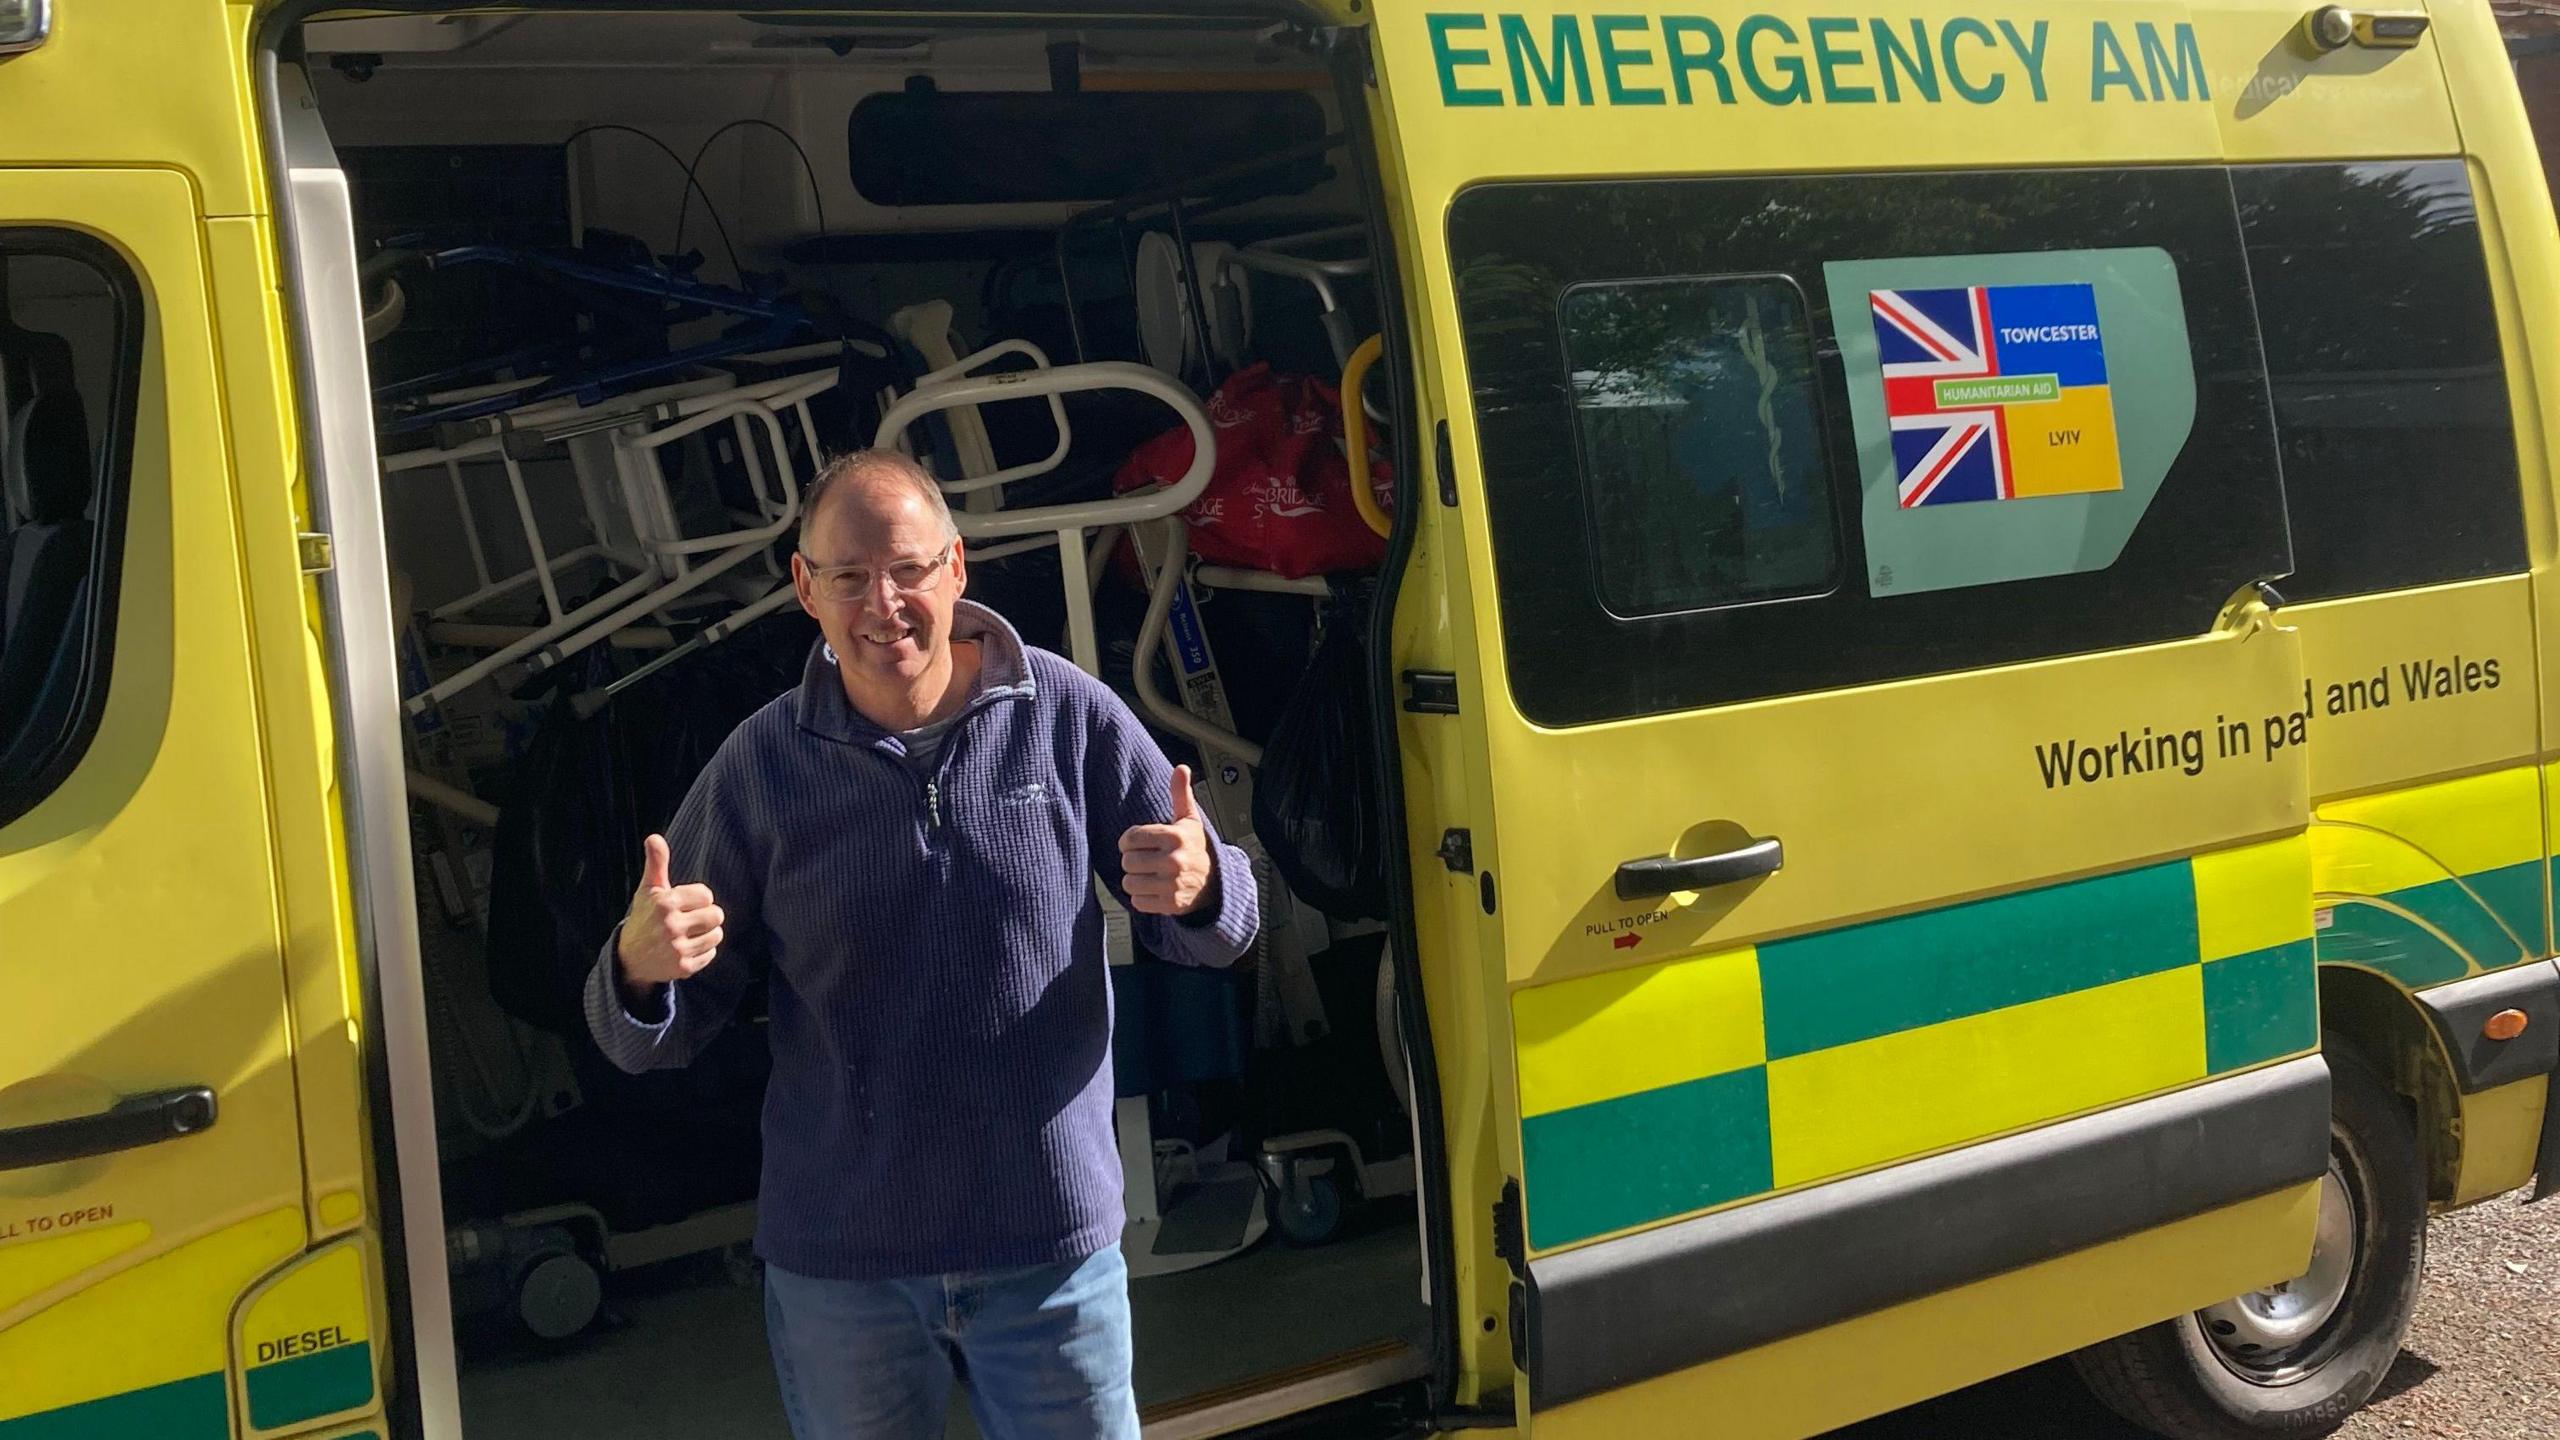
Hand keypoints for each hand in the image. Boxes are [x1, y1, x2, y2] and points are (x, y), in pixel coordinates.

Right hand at [617, 833, 725, 992]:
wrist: (630, 958)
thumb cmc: (645, 917)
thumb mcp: (649, 890)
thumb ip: (657, 863)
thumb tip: (654, 837)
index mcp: (665, 903)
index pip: (707, 895)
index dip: (698, 899)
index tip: (683, 904)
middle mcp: (670, 926)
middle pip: (716, 915)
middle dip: (706, 916)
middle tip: (690, 920)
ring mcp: (677, 949)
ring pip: (716, 935)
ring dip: (706, 934)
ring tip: (688, 934)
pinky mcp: (683, 968)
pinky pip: (711, 954)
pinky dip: (702, 952)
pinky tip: (685, 949)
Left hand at [1119, 765, 1214, 916]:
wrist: (1214, 882)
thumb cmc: (1194, 847)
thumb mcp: (1188, 819)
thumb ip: (1181, 794)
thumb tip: (1181, 768)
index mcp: (1174, 837)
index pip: (1130, 838)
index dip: (1128, 841)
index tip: (1136, 843)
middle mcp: (1173, 861)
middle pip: (1127, 861)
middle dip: (1132, 861)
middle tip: (1145, 860)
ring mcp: (1172, 884)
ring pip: (1129, 882)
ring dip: (1135, 880)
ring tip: (1148, 875)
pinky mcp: (1170, 904)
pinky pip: (1138, 902)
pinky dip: (1142, 898)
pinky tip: (1154, 889)